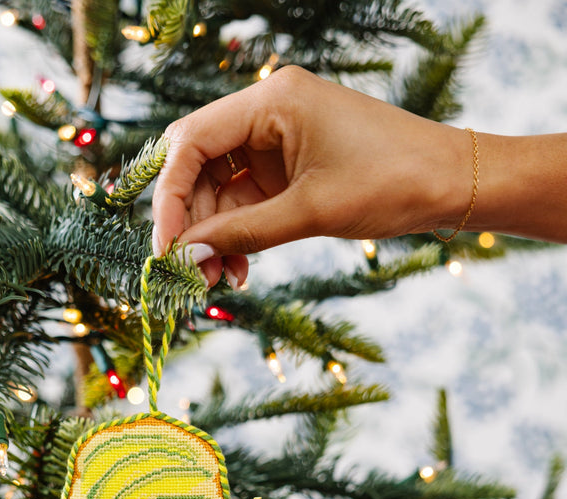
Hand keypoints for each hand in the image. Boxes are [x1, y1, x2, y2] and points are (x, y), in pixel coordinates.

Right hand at [151, 65, 470, 285]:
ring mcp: (278, 139)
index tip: (166, 247)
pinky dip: (239, 234)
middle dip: (193, 223)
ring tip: (217, 279)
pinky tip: (238, 268)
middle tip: (190, 272)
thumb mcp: (310, 212)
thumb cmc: (392, 183)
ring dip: (215, 236)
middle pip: (200, 166)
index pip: (191, 141)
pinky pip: (247, 200)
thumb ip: (242, 234)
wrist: (452, 184)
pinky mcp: (289, 165)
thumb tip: (186, 255)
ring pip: (220, 188)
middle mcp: (269, 111)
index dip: (170, 197)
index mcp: (272, 100)